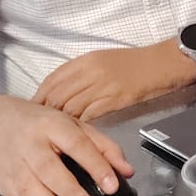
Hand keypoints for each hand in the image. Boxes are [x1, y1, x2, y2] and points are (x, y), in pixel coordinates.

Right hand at [0, 96, 133, 195]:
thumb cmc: (42, 126)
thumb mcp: (74, 126)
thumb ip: (103, 147)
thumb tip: (126, 172)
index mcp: (53, 125)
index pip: (77, 145)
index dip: (95, 165)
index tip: (112, 185)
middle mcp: (30, 143)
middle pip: (49, 169)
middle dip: (70, 192)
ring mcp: (14, 163)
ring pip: (30, 186)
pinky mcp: (3, 180)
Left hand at [33, 45, 190, 122]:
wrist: (162, 63)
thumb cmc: (134, 63)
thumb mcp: (103, 60)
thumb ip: (81, 74)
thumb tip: (62, 91)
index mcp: (85, 61)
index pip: (52, 80)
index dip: (40, 97)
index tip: (33, 110)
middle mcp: (90, 72)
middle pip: (57, 95)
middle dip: (45, 113)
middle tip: (38, 128)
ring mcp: (102, 86)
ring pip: (71, 108)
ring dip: (61, 123)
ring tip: (54, 135)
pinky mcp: (115, 99)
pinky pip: (90, 116)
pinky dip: (79, 126)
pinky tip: (75, 135)